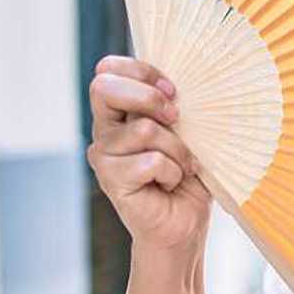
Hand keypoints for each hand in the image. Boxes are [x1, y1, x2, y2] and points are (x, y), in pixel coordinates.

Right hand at [86, 56, 211, 255]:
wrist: (186, 223)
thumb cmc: (189, 174)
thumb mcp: (187, 132)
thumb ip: (174, 107)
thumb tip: (181, 86)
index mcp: (120, 112)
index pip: (109, 69)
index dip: (140, 71)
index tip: (174, 89)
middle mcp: (105, 130)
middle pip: (105, 88)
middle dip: (150, 98)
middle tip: (177, 118)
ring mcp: (104, 155)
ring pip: (143, 129)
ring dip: (177, 149)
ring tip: (181, 167)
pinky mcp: (111, 180)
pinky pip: (151, 161)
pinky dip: (173, 172)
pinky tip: (170, 184)